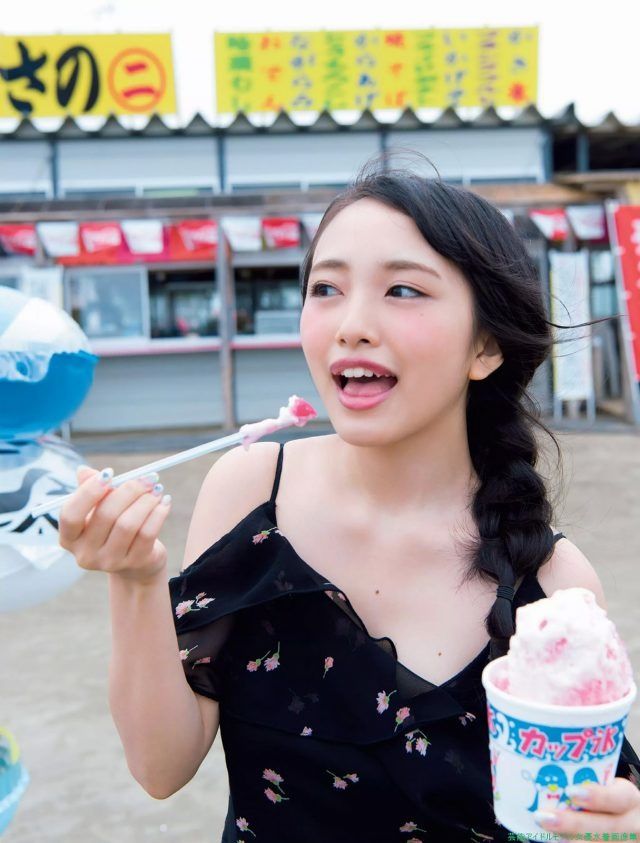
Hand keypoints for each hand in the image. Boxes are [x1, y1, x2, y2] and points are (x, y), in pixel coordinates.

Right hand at [57, 465, 172, 585]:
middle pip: (106, 515)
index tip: (109, 473)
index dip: (88, 492)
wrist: (135, 563)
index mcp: (70, 538)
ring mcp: (110, 562)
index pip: (70, 515)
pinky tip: (164, 502)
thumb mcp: (97, 510)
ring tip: (156, 488)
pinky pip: (148, 533)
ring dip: (146, 500)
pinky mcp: (135, 563)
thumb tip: (84, 471)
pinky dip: (158, 513)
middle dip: (129, 490)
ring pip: (128, 524)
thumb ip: (89, 490)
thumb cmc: (112, 528)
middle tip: (147, 477)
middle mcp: (86, 554)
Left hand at [535, 777, 639, 839]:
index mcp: (630, 800)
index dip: (597, 796)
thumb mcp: (606, 789)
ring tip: (546, 834)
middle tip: (543, 817)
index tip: (571, 791)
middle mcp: (633, 825)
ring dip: (571, 841)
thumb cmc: (607, 802)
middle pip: (607, 827)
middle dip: (573, 823)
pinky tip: (555, 842)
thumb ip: (584, 784)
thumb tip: (542, 772)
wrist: (627, 825)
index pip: (619, 797)